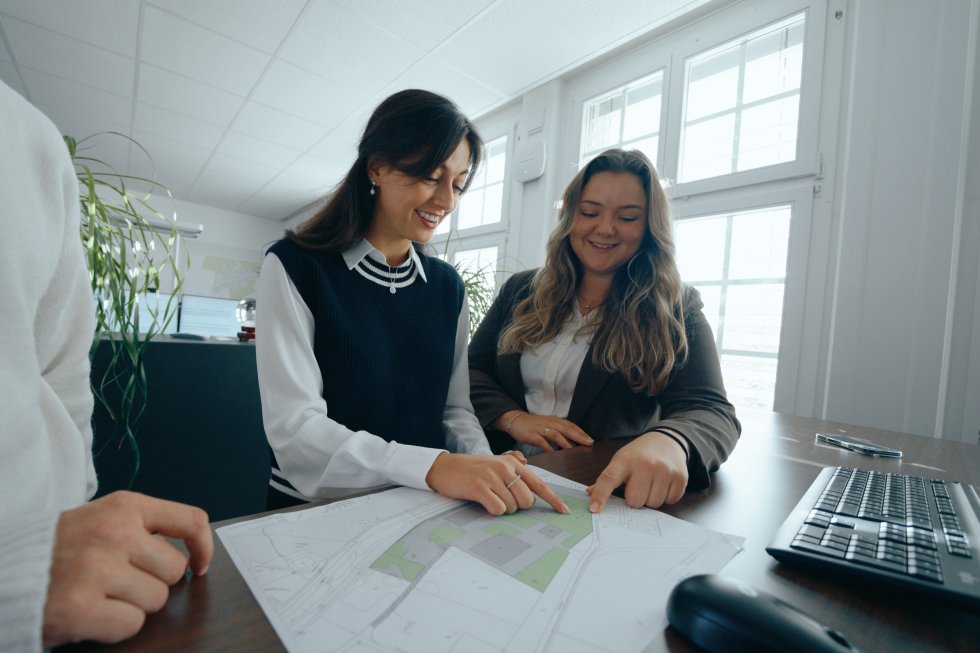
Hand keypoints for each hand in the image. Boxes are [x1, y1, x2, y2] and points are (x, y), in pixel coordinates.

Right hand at [42, 491, 212, 646]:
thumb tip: (190, 552)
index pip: (190, 520)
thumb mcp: (100, 520)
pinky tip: (91, 613)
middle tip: (119, 582)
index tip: (200, 564)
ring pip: (156, 600)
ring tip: (100, 595)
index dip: (203, 547)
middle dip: (153, 582)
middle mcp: (114, 533)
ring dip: (133, 605)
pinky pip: (131, 624)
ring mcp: (97, 569)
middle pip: (174, 570)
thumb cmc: (57, 550)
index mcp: (123, 507)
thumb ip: (141, 528)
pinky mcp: (80, 607)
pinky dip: (115, 626)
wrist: (5, 570)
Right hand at [425, 452, 569, 515]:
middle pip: (527, 500)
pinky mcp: (480, 487)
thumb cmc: (471, 470)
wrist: (444, 468)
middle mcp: (505, 467)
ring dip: (502, 508)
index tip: (564, 511)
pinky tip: (482, 501)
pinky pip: (498, 509)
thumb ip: (513, 473)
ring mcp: (492, 477)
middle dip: (517, 506)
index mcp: (512, 462)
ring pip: (513, 507)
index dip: (553, 499)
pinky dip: (492, 510)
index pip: (539, 483)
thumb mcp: (495, 466)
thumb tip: (530, 485)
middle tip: (500, 498)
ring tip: (488, 496)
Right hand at [501, 411, 593, 450]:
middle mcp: (550, 423)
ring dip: (566, 442)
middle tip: (588, 443)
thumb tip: (573, 443)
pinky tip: (555, 454)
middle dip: (578, 436)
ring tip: (574, 449)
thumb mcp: (548, 425)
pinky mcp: (532, 435)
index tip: (591, 440)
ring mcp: (541, 429)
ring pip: (556, 434)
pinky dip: (549, 448)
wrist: (516, 420)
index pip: (571, 426)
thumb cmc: (534, 425)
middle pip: (566, 429)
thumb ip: (560, 432)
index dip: (581, 432)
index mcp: (555, 420)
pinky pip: (542, 442)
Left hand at [586, 431, 688, 512]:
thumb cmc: (639, 454)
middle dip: (635, 499)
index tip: (594, 509)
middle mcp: (645, 464)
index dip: (600, 496)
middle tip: (638, 486)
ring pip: (653, 504)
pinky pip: (670, 501)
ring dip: (651, 498)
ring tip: (652, 483)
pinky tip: (664, 483)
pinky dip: (666, 497)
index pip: (608, 479)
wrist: (667, 440)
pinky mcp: (680, 477)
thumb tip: (589, 493)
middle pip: (635, 501)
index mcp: (625, 460)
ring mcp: (665, 470)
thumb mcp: (621, 460)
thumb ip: (607, 478)